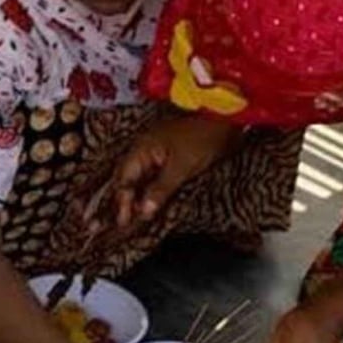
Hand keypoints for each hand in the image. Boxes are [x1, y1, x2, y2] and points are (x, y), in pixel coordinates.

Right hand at [88, 115, 239, 233]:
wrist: (225, 119)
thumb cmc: (203, 137)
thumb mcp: (181, 166)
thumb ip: (160, 189)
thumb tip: (143, 211)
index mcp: (141, 148)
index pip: (124, 179)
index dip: (122, 202)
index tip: (123, 221)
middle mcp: (144, 150)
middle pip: (126, 180)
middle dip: (121, 201)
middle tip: (117, 223)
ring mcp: (156, 154)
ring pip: (138, 180)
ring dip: (134, 198)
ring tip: (130, 218)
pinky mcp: (168, 158)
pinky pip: (152, 178)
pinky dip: (149, 192)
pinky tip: (149, 204)